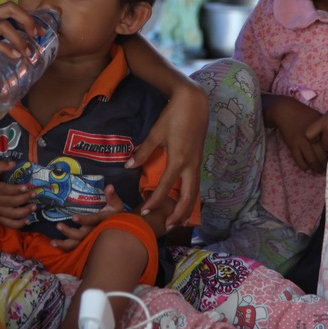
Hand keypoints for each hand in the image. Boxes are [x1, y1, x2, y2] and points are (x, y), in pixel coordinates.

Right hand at [0, 3, 36, 71]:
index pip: (7, 8)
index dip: (26, 17)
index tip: (37, 30)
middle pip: (10, 8)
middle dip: (28, 20)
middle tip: (38, 36)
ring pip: (4, 25)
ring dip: (21, 39)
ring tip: (29, 53)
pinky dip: (6, 49)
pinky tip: (14, 57)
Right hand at [0, 159, 34, 229]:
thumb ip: (1, 165)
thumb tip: (14, 163)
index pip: (5, 190)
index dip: (15, 189)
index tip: (26, 187)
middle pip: (10, 202)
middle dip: (24, 198)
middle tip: (34, 193)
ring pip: (11, 214)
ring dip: (24, 212)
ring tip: (34, 206)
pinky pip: (8, 224)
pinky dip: (18, 224)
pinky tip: (27, 220)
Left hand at [51, 185, 124, 250]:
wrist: (120, 232)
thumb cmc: (116, 217)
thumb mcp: (116, 205)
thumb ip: (112, 196)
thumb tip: (110, 186)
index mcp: (100, 222)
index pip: (92, 221)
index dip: (84, 220)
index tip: (73, 217)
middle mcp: (93, 232)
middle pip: (81, 236)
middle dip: (69, 232)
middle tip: (59, 225)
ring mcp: (88, 240)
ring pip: (76, 244)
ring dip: (64, 243)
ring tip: (52, 242)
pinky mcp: (84, 243)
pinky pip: (73, 247)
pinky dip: (64, 247)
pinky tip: (53, 244)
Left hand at [127, 80, 205, 228]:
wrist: (195, 102)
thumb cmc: (174, 115)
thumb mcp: (156, 133)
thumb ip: (143, 152)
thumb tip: (128, 166)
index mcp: (179, 159)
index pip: (165, 187)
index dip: (154, 201)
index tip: (144, 212)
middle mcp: (191, 165)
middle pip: (188, 197)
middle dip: (178, 214)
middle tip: (165, 226)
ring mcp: (197, 163)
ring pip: (195, 193)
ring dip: (186, 208)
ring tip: (176, 222)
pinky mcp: (199, 160)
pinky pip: (196, 184)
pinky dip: (190, 197)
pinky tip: (183, 203)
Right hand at [266, 95, 324, 173]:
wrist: (285, 111)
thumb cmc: (303, 113)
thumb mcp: (318, 118)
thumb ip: (325, 129)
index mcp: (320, 131)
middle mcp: (312, 138)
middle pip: (321, 156)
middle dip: (325, 165)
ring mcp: (301, 142)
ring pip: (311, 160)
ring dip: (316, 168)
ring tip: (319, 171)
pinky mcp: (292, 145)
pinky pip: (299, 160)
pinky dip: (304, 167)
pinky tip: (308, 169)